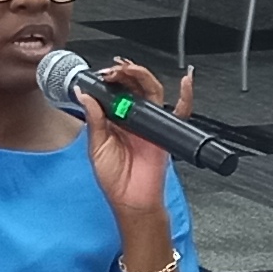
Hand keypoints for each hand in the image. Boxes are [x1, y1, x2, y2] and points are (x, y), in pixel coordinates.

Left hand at [77, 60, 184, 229]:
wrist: (132, 201)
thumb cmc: (115, 180)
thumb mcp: (96, 148)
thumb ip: (94, 120)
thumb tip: (85, 96)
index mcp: (114, 120)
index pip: (113, 91)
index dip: (108, 79)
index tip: (101, 74)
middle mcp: (132, 118)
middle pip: (133, 86)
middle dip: (124, 73)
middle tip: (114, 70)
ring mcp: (149, 123)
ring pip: (151, 90)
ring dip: (141, 76)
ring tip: (130, 70)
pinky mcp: (164, 131)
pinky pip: (180, 111)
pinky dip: (186, 96)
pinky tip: (185, 82)